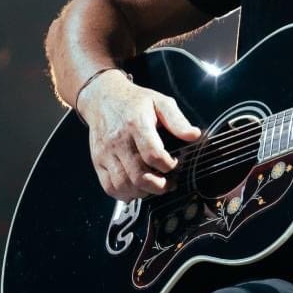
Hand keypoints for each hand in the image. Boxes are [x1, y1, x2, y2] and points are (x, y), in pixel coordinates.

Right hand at [76, 69, 201, 200]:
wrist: (104, 98)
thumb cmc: (135, 102)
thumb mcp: (160, 102)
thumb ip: (178, 120)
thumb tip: (194, 135)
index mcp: (136, 124)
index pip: (153, 153)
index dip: (168, 165)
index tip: (175, 164)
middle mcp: (119, 141)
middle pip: (138, 174)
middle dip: (158, 185)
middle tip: (169, 184)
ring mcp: (106, 153)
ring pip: (123, 184)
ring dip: (142, 192)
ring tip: (154, 187)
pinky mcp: (98, 161)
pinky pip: (109, 186)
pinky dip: (123, 194)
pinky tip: (136, 190)